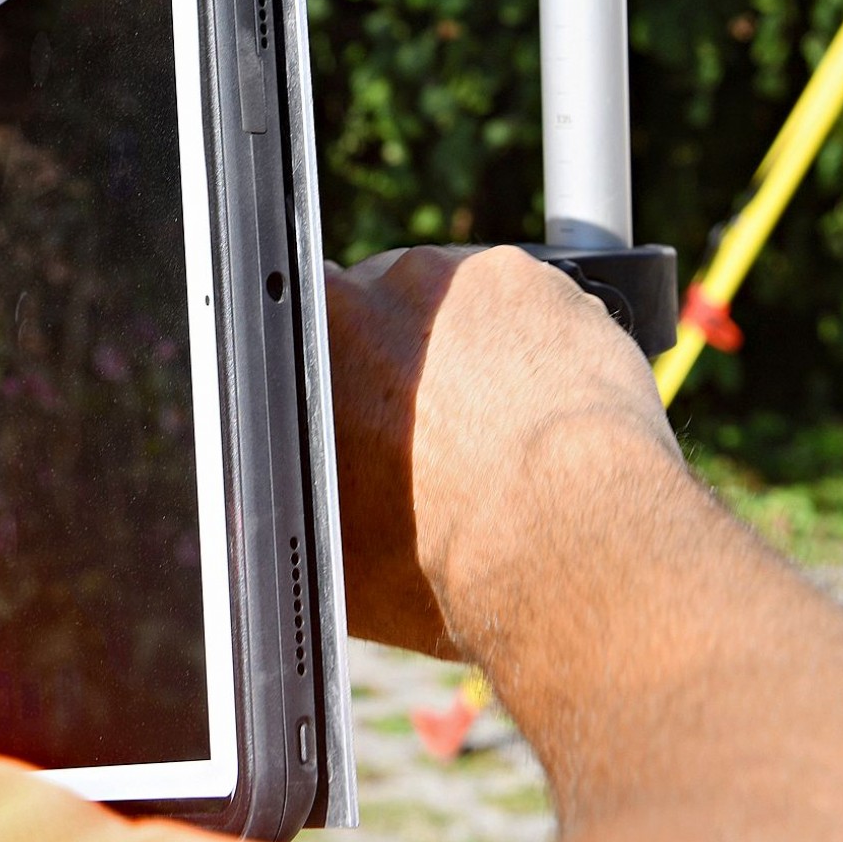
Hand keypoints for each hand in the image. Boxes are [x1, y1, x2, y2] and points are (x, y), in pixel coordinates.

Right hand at [326, 244, 677, 658]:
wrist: (563, 537)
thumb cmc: (446, 560)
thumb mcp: (337, 564)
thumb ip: (298, 519)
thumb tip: (279, 529)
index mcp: (315, 348)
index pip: (301, 331)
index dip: (334, 367)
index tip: (358, 405)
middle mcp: (373, 294)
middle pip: (378, 308)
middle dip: (401, 355)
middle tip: (440, 428)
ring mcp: (453, 276)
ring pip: (452, 302)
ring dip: (468, 342)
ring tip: (502, 419)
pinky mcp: (524, 278)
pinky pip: (522, 301)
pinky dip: (533, 339)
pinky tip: (546, 398)